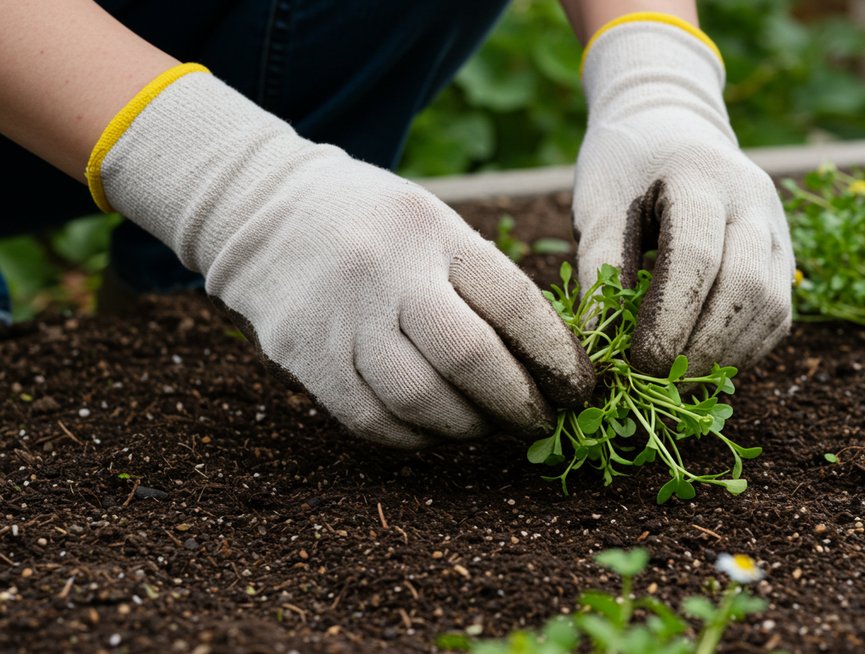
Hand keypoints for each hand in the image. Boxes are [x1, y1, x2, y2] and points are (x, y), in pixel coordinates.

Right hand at [91, 68, 593, 446]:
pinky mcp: (305, 356)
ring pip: (420, 400)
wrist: (262, 210)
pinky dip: (415, 436)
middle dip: (518, 403)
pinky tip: (435, 428)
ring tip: (489, 426)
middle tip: (542, 421)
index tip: (580, 387)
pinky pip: (372, 420)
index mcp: (433, 231)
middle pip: (469, 357)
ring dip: (469, 427)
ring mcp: (341, 317)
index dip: (557, 355)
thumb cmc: (377, 225)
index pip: (513, 302)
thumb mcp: (437, 224)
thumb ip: (486, 284)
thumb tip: (549, 364)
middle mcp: (387, 272)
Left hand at [572, 17, 793, 377]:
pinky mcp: (784, 254)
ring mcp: (777, 227)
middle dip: (701, 347)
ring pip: (770, 306)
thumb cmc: (623, 164)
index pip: (696, 256)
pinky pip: (777, 315)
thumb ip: (598, 269)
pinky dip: (744, 350)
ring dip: (726, 356)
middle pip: (744, 287)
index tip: (637, 362)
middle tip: (657, 382)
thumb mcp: (598, 204)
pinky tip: (705, 367)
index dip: (669, 318)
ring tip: (679, 384)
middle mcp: (753, 199)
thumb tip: (597, 346)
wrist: (671, 123)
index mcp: (700, 175)